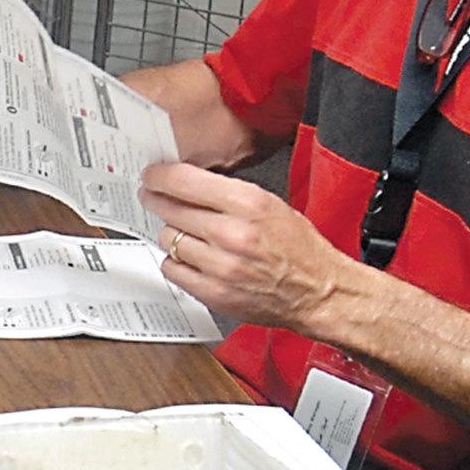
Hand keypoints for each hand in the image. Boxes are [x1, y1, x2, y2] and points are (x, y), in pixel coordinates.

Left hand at [140, 161, 349, 332]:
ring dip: (170, 233)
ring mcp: (221, 266)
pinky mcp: (214, 292)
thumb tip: (188, 184)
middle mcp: (232, 234)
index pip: (184, 181)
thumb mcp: (270, 204)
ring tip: (183, 232)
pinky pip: (173, 269)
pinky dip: (176, 261)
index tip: (152, 177)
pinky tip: (189, 257)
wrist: (317, 292)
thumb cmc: (299, 249)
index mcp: (249, 204)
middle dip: (158, 201)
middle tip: (154, 199)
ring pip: (169, 239)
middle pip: (170, 209)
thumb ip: (228, 193)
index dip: (159, 176)